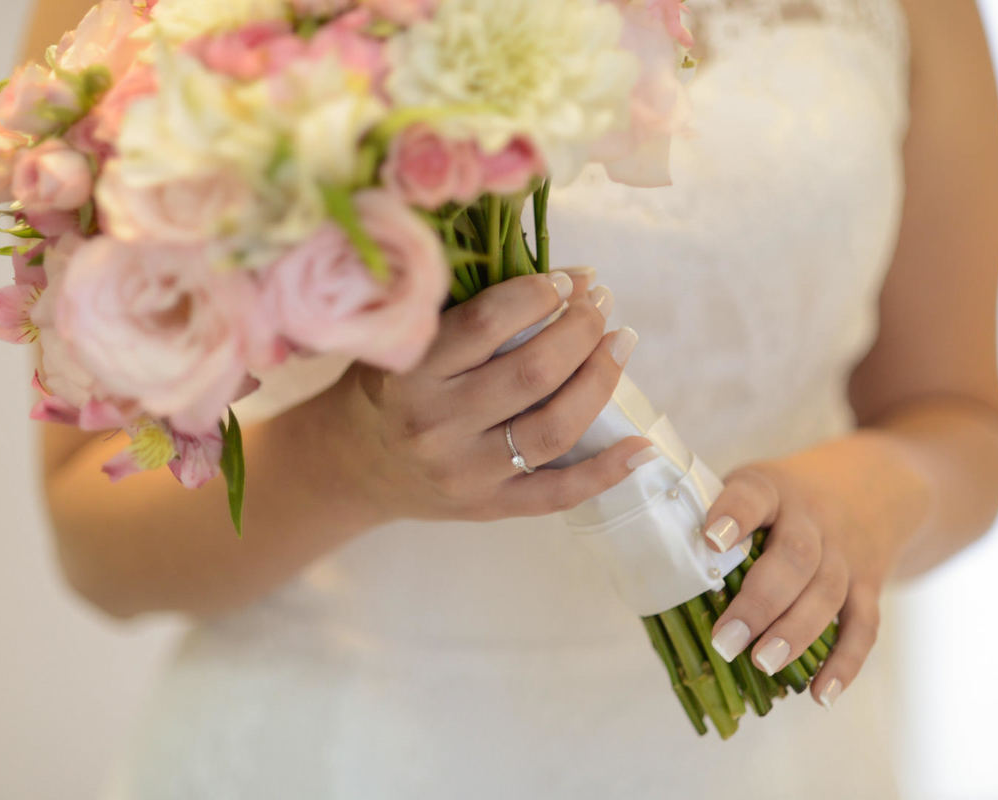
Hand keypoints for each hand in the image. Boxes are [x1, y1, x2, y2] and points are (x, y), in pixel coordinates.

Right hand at [327, 269, 653, 522]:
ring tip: (620, 343)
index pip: (490, 322)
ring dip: (601, 379)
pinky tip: (642, 447)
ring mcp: (466, 473)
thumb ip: (462, 308)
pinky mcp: (489, 507)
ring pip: (556, 427)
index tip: (567, 279)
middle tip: (601, 303)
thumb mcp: (404, 339)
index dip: (541, 293)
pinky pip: (558, 494)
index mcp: (411, 373)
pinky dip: (607, 471)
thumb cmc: (389, 385)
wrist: (355, 464)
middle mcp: (437, 425)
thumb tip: (560, 275)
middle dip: (582, 329)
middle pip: (534, 372)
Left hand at [701, 448, 905, 708]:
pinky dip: (845, 663)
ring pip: (827, 593)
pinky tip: (819, 695)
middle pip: (795, 557)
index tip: (710, 541)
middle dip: (760, 602)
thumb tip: (652, 572)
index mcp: (771, 489)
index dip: (734, 516)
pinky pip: (863, 626)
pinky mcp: (868, 585)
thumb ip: (710, 519)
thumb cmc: (781, 499)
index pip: (753, 496)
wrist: (870, 484)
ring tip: (762, 664)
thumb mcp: (749, 486)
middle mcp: (812, 520)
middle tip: (726, 641)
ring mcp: (844, 553)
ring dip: (795, 633)